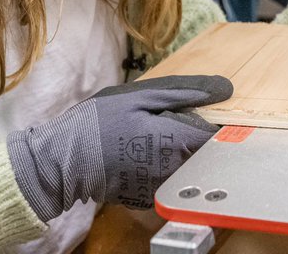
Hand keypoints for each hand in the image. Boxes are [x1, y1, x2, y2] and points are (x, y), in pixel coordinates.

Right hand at [6, 75, 232, 220]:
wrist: (63, 161)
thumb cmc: (100, 121)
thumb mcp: (140, 96)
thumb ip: (185, 93)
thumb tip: (225, 90)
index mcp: (176, 140)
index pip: (216, 134)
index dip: (213, 120)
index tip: (202, 111)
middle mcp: (174, 169)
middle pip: (203, 151)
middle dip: (194, 135)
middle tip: (168, 121)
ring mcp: (161, 186)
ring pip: (185, 165)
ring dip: (178, 151)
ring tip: (150, 137)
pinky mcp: (147, 197)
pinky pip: (166, 178)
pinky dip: (160, 165)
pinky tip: (140, 154)